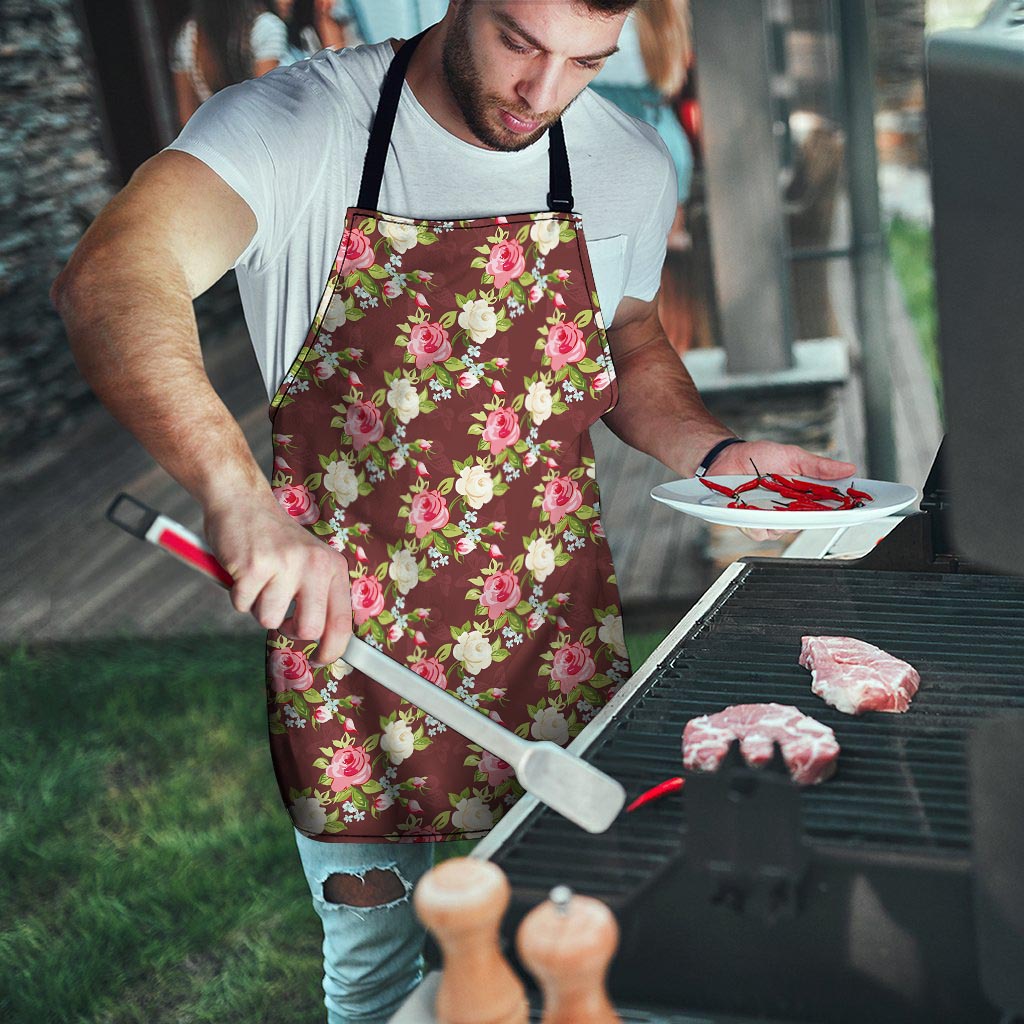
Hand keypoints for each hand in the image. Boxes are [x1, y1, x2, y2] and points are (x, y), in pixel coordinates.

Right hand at [203, 492, 351, 665]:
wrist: (242, 501)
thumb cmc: (275, 540)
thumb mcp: (310, 561)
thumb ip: (320, 595)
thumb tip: (326, 642)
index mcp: (333, 566)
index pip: (342, 622)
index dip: (333, 650)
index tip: (320, 660)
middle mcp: (314, 565)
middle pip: (309, 629)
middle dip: (289, 630)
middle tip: (280, 614)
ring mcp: (285, 564)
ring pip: (269, 620)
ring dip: (258, 606)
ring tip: (259, 580)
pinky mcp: (254, 566)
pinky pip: (242, 605)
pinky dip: (237, 595)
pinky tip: (243, 571)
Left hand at [708, 440, 856, 542]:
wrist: (727, 458)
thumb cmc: (759, 456)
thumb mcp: (793, 456)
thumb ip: (819, 466)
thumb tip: (848, 468)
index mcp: (804, 495)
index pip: (829, 508)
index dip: (843, 511)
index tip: (856, 509)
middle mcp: (790, 510)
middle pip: (808, 523)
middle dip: (809, 516)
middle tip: (802, 502)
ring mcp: (771, 518)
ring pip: (783, 531)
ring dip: (778, 518)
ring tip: (768, 499)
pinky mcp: (751, 523)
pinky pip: (760, 532)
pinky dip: (757, 522)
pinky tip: (751, 508)